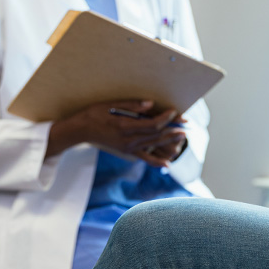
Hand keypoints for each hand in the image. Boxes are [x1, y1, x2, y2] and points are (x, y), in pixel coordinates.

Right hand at [47, 100, 186, 167]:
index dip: (165, 119)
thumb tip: (151, 104)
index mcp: (125, 126)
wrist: (81, 130)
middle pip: (156, 136)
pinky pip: (144, 158)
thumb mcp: (110, 104)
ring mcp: (128, 148)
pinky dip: (156, 162)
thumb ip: (132, 105)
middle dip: (172, 130)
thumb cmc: (94, 114)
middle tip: (187, 126)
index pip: (151, 125)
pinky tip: (167, 164)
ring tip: (182, 137)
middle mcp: (128, 140)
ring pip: (153, 146)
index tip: (174, 112)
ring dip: (169, 142)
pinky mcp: (127, 152)